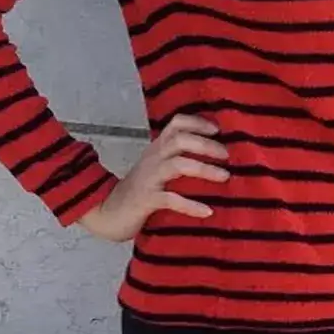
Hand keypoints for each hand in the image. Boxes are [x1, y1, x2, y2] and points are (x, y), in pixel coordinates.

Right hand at [76, 115, 228, 242]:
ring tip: (225, 177)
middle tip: (227, 155)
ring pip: (178, 165)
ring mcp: (149, 178)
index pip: (176, 124)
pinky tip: (207, 211)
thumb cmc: (139, 190)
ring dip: (204, 169)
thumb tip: (213, 156)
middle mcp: (153, 158)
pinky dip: (190, 205)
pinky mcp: (146, 200)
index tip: (218, 130)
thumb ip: (176, 158)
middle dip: (206, 145)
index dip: (197, 122)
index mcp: (157, 148)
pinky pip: (170, 199)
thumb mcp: (156, 167)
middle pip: (180, 140)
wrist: (107, 211)